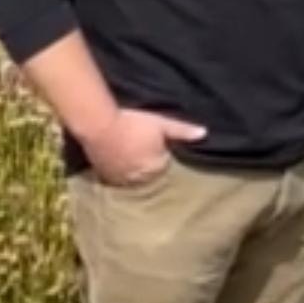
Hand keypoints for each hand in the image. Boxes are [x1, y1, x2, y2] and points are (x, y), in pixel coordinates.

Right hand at [82, 108, 205, 187]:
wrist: (99, 125)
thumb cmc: (133, 123)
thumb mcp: (160, 123)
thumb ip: (182, 131)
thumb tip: (205, 133)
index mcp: (156, 167)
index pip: (164, 166)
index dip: (161, 154)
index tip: (156, 143)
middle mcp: (140, 179)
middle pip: (148, 175)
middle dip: (147, 164)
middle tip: (141, 147)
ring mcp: (121, 179)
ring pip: (132, 178)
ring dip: (132, 169)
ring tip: (128, 153)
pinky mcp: (104, 176)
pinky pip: (115, 178)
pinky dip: (118, 171)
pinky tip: (115, 159)